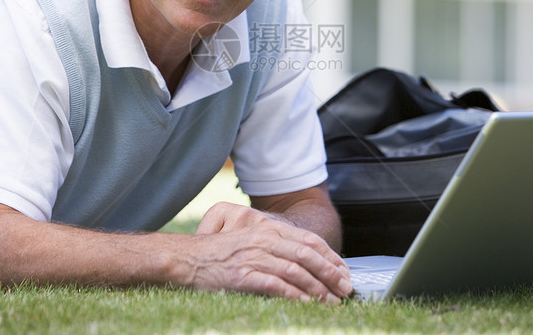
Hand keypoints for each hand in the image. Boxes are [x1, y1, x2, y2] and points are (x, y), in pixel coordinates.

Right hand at [190, 202, 352, 302]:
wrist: (187, 258)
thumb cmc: (220, 254)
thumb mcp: (250, 240)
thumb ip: (275, 246)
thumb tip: (305, 264)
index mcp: (268, 228)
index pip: (308, 240)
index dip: (330, 256)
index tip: (344, 271)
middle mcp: (264, 239)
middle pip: (307, 255)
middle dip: (331, 273)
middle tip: (346, 289)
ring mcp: (254, 257)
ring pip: (296, 271)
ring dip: (318, 288)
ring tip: (331, 302)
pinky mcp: (243, 275)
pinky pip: (276, 285)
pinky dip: (295, 295)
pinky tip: (306, 303)